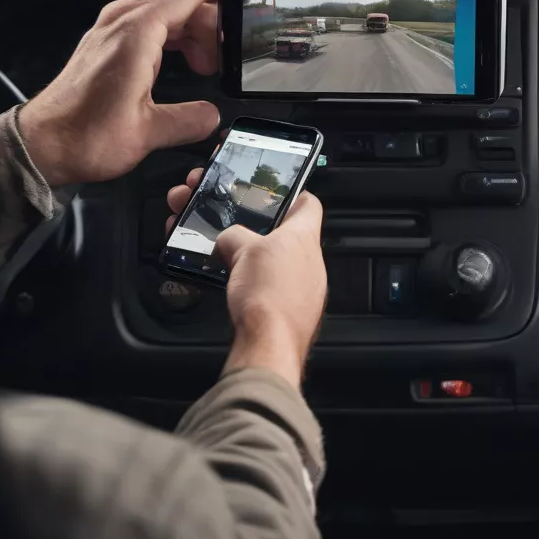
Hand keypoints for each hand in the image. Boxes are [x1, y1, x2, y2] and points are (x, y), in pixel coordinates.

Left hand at [18, 0, 232, 187]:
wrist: (41, 145)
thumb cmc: (81, 135)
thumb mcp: (148, 133)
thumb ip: (192, 119)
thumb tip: (214, 114)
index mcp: (140, 30)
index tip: (257, 4)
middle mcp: (127, 18)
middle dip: (220, 26)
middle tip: (228, 62)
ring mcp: (119, 26)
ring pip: (179, 10)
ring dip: (202, 35)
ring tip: (208, 69)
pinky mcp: (116, 39)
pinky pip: (162, 23)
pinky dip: (182, 39)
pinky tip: (190, 66)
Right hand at [166, 168, 326, 388]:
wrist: (269, 345)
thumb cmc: (267, 295)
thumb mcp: (242, 249)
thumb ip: (234, 235)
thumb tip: (228, 238)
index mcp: (304, 236)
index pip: (308, 204)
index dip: (292, 195)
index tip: (275, 194)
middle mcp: (311, 260)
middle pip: (286, 234)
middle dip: (257, 230)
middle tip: (234, 228)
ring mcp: (304, 288)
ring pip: (276, 263)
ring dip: (253, 259)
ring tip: (227, 257)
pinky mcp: (292, 311)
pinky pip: (272, 288)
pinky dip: (254, 284)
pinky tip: (234, 285)